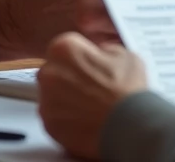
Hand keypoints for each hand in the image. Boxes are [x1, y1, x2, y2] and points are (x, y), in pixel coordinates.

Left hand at [39, 33, 147, 159]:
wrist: (128, 127)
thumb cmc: (127, 90)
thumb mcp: (124, 55)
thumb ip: (104, 51)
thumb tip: (99, 55)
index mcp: (65, 49)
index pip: (63, 47)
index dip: (79, 56)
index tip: (88, 65)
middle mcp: (49, 72)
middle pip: (53, 70)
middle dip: (67, 76)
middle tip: (89, 86)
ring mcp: (46, 100)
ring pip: (51, 95)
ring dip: (64, 98)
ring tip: (89, 105)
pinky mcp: (48, 124)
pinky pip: (53, 117)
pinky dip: (65, 118)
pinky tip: (84, 119)